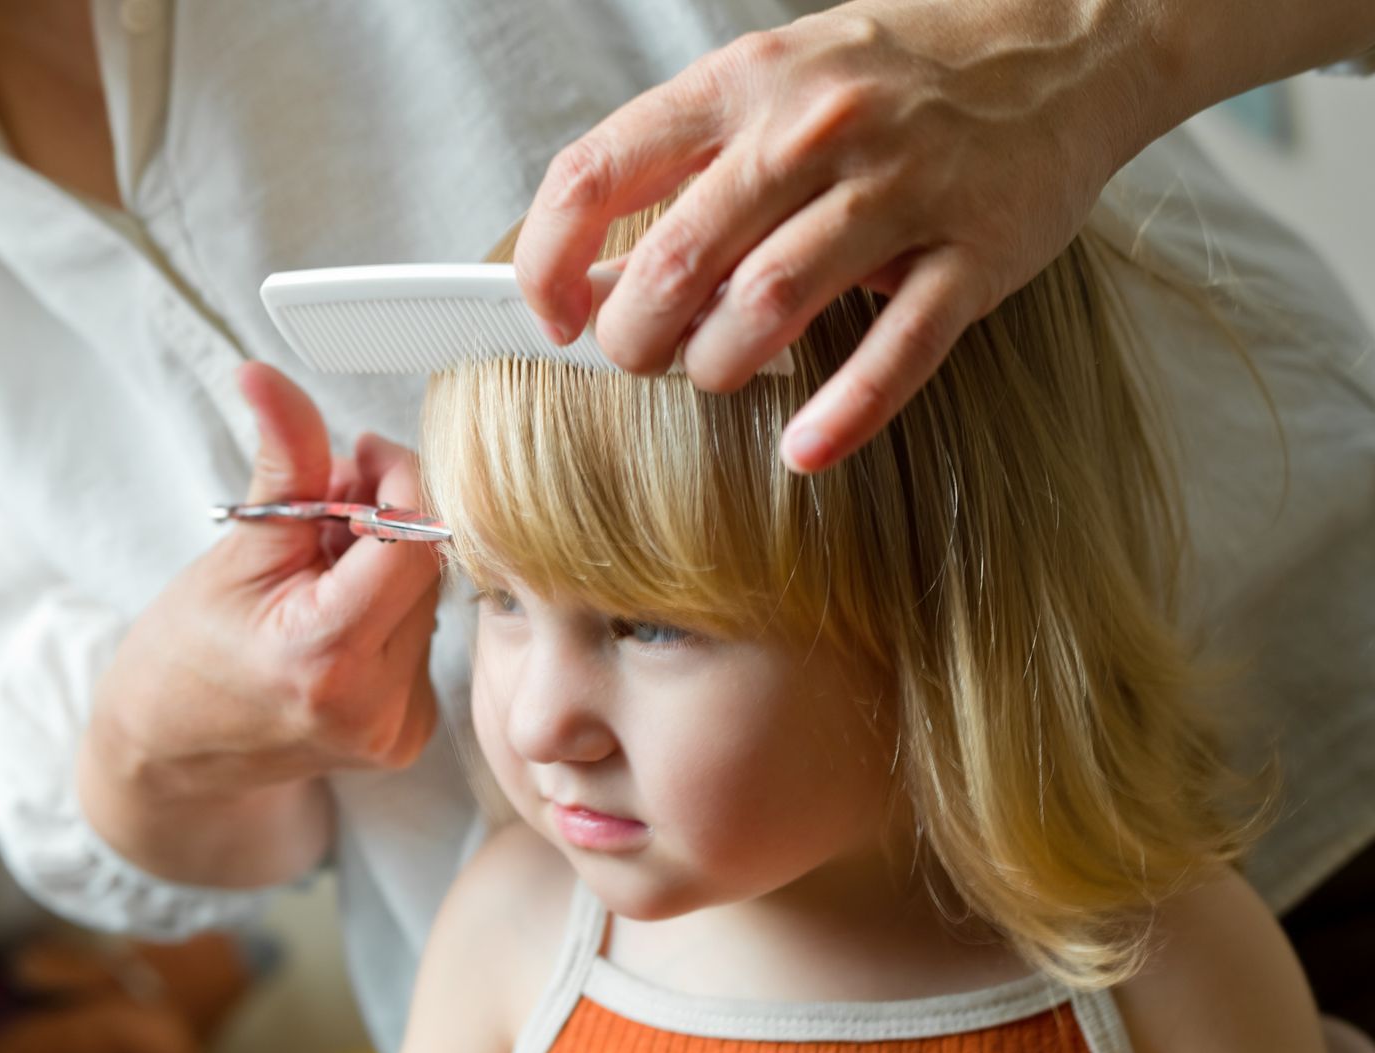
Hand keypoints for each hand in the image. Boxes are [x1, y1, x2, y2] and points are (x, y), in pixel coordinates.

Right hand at [80, 363, 442, 885]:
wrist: (171, 755)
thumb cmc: (186, 654)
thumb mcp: (234, 548)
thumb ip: (284, 461)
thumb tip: (267, 374)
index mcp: (324, 657)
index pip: (413, 539)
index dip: (397, 481)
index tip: (360, 455)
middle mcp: (374, 705)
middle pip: (426, 566)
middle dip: (385, 519)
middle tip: (325, 508)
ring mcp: (395, 729)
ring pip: (429, 601)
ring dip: (387, 564)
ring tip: (319, 568)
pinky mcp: (408, 736)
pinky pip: (423, 641)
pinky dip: (387, 610)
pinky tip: (336, 615)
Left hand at [514, 0, 1162, 472]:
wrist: (1065, 38)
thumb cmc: (890, 78)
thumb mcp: (771, 87)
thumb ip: (685, 172)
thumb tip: (589, 283)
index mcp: (742, 81)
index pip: (597, 173)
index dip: (549, 262)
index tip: (551, 318)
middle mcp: (814, 126)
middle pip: (677, 257)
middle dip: (634, 335)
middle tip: (642, 357)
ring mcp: (902, 187)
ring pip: (769, 302)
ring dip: (719, 365)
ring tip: (719, 371)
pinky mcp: (976, 252)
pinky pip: (897, 348)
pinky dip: (844, 411)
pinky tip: (805, 449)